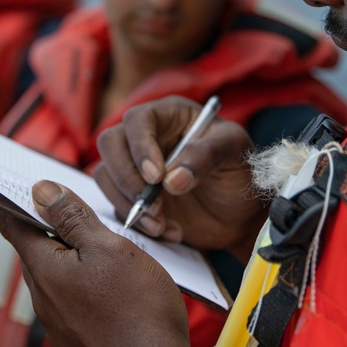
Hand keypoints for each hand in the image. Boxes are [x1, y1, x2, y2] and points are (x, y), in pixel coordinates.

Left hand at [0, 181, 194, 346]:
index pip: (14, 225)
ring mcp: (59, 321)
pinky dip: (83, 279)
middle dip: (50, 226)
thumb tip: (41, 190)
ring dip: (71, 254)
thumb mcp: (109, 248)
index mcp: (45, 269)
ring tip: (101, 242)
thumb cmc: (138, 311)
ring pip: (56, 274)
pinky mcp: (76, 337)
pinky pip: (71, 297)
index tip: (2, 187)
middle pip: (37, 249)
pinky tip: (110, 279)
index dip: (10, 201)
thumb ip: (74, 218)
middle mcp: (43, 298)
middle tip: (67, 205)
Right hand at [95, 96, 266, 261]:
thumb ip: (207, 156)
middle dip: (126, 178)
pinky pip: (117, 206)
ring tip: (163, 225)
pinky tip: (170, 231)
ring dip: (129, 205)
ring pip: (106, 177)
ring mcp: (135, 167)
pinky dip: (138, 223)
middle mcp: (146, 137)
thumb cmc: (240, 172)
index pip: (138, 121)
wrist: (240, 215)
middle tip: (155, 206)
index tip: (155, 177)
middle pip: (110, 144)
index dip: (140, 147)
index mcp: (169, 115)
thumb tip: (171, 179)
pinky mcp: (132, 196)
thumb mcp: (234, 153)